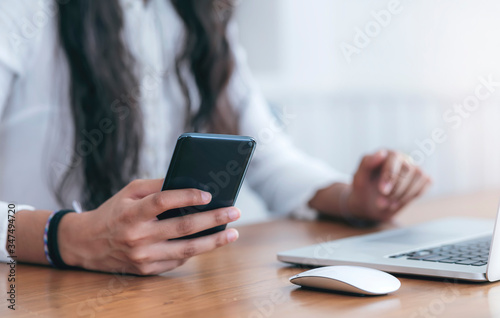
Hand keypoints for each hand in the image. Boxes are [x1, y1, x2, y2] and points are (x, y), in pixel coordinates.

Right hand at [58, 179, 239, 274]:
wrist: (86, 244)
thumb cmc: (113, 212)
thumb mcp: (129, 192)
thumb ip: (156, 186)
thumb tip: (188, 182)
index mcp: (131, 213)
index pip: (162, 202)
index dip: (186, 197)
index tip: (208, 194)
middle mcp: (137, 237)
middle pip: (182, 228)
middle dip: (212, 219)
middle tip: (234, 212)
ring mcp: (143, 257)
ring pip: (186, 250)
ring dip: (213, 241)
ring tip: (233, 233)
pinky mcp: (147, 270)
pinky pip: (177, 261)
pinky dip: (196, 251)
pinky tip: (210, 242)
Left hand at [348, 150, 431, 221]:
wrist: (369, 206)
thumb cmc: (363, 189)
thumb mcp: (358, 178)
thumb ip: (366, 163)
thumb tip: (382, 153)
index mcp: (386, 154)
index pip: (395, 158)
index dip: (390, 175)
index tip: (382, 191)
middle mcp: (402, 158)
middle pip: (408, 168)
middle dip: (396, 189)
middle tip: (380, 203)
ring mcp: (413, 168)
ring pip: (419, 175)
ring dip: (404, 194)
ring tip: (388, 204)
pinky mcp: (422, 179)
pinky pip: (427, 182)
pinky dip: (413, 195)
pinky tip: (398, 202)